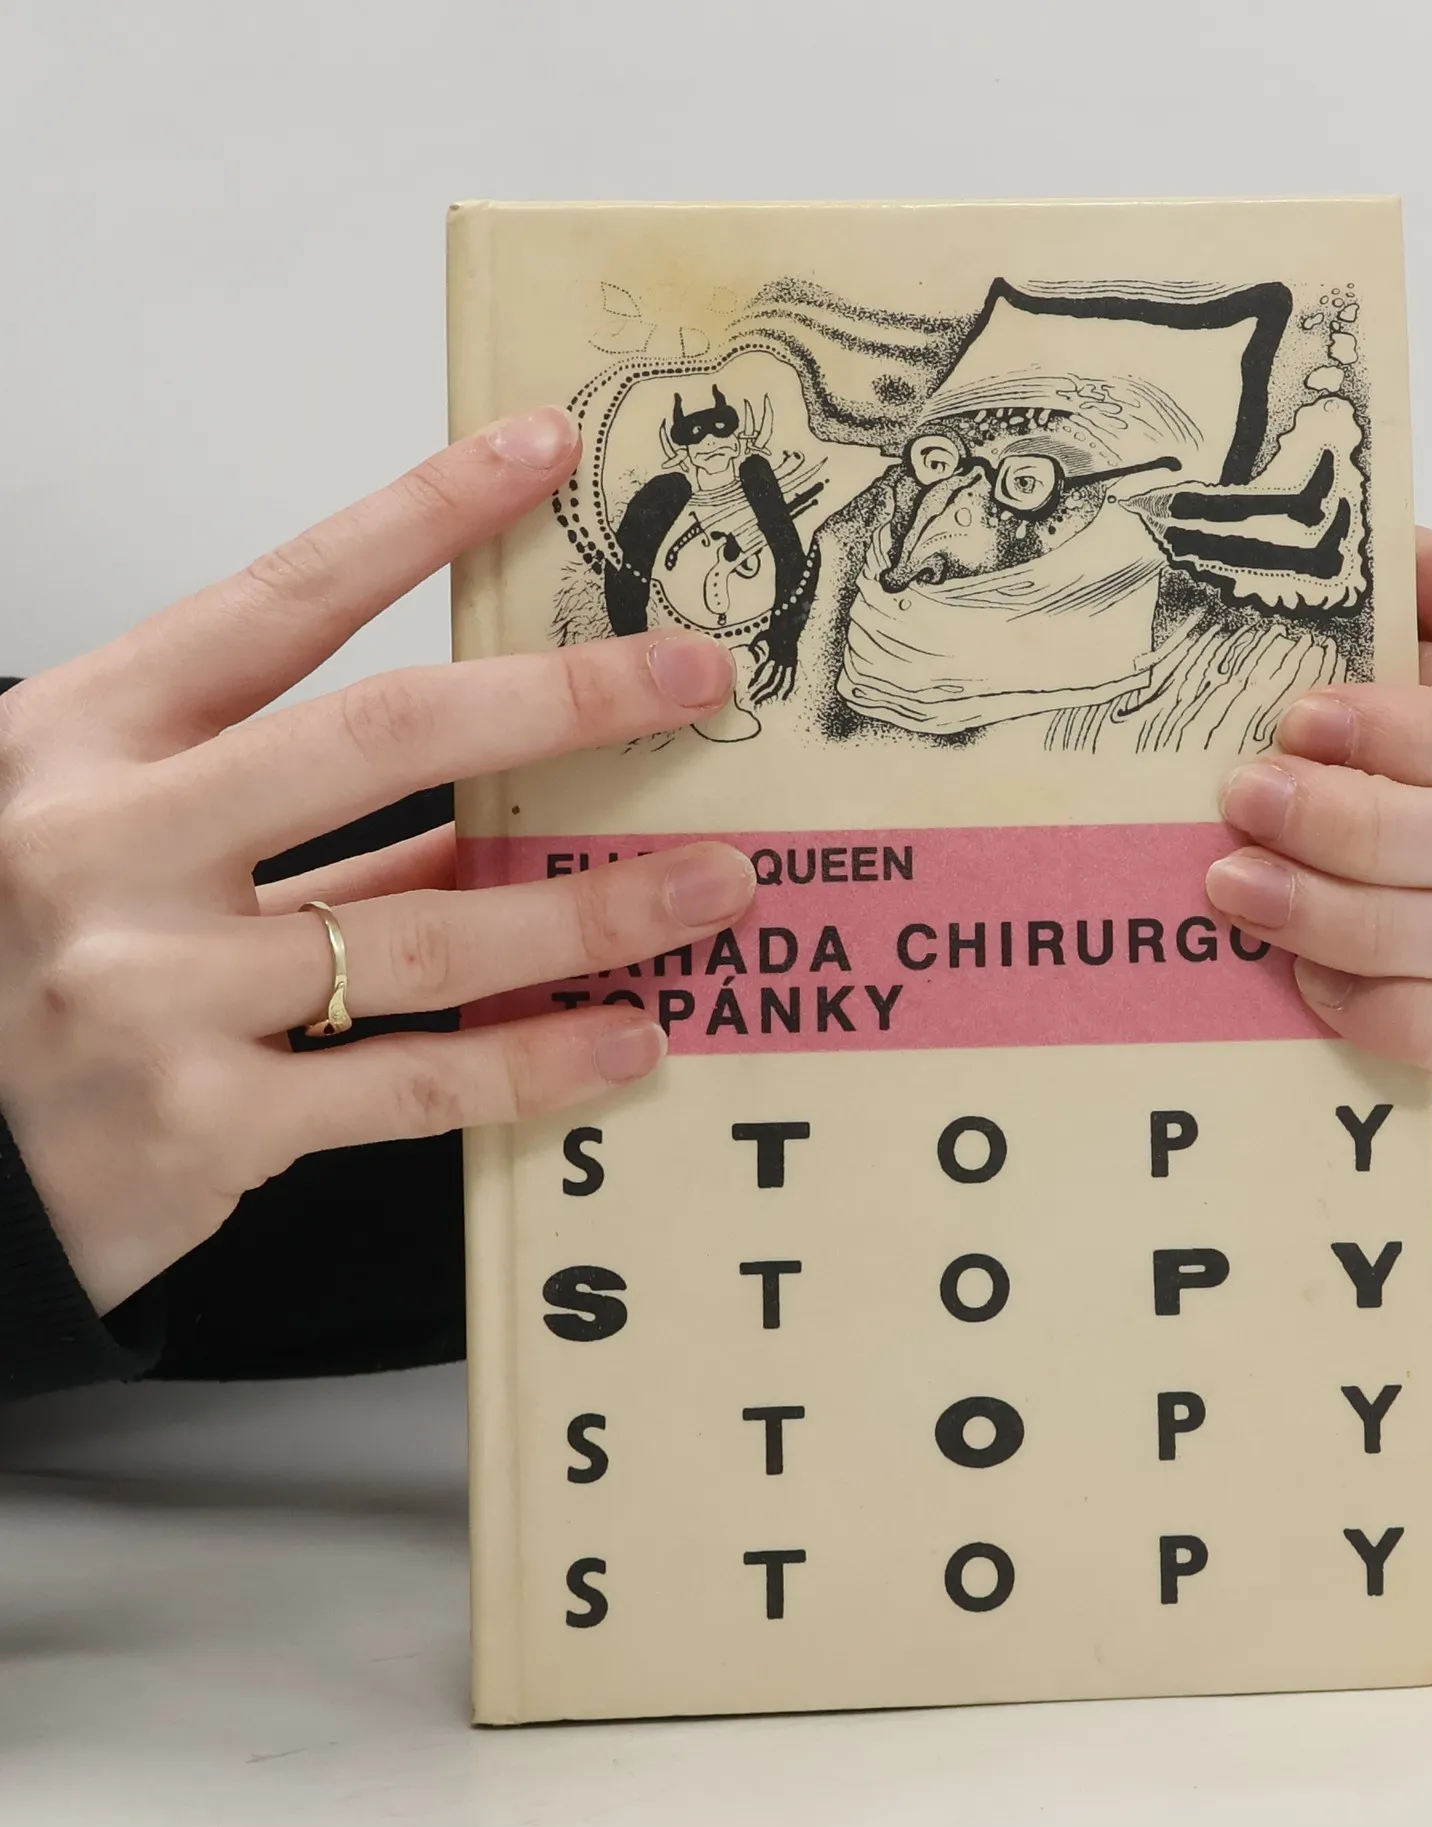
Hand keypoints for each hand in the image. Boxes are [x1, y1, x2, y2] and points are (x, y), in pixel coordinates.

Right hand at [0, 408, 756, 1313]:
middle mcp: (108, 843)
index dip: (422, 516)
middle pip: (381, 738)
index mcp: (83, 738)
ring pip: (429, 932)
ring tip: (717, 885)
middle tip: (698, 678)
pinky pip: (416, 1084)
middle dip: (562, 701)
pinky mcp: (201, 1125)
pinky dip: (535, 1062)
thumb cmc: (21, 963)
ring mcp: (151, 990)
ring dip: (595, 906)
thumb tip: (502, 791)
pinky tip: (629, 1037)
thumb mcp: (114, 832)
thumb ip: (287, 812)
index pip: (282, 597)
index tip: (542, 452)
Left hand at [1205, 530, 1431, 1089]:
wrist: (1100, 834)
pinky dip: (1412, 1020)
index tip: (1302, 723)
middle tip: (1243, 805)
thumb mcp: (1275, 594)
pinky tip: (1309, 989)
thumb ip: (1416, 575)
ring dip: (1371, 919)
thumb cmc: (1198, 698)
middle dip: (1371, 826)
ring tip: (1241, 893)